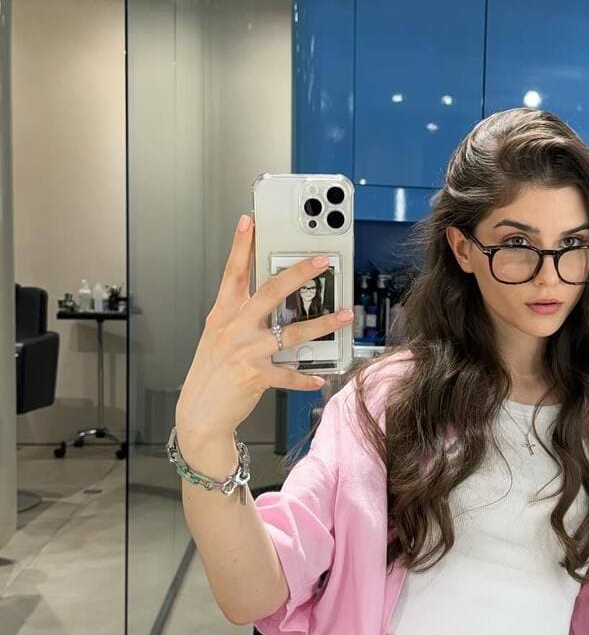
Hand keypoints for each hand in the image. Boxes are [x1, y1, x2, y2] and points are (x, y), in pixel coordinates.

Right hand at [175, 215, 353, 438]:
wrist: (198, 413)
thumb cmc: (211, 374)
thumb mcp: (218, 337)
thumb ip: (239, 316)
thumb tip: (269, 301)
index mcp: (223, 315)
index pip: (233, 273)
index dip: (241, 245)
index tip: (250, 221)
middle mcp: (234, 328)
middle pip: (270, 292)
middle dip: (299, 274)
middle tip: (321, 261)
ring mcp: (245, 351)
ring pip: (291, 332)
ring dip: (322, 324)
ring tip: (343, 316)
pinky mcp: (256, 376)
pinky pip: (290, 374)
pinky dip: (306, 377)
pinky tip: (319, 377)